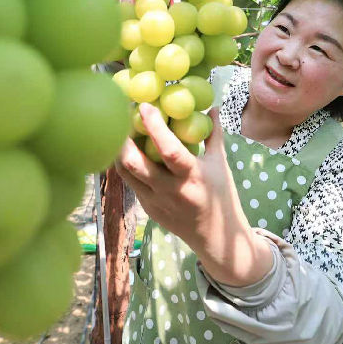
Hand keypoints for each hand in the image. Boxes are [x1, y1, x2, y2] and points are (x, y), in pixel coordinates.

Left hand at [115, 104, 273, 286]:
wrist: (216, 237)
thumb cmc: (222, 196)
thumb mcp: (221, 164)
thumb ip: (214, 135)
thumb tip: (211, 106)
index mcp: (192, 177)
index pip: (169, 150)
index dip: (154, 127)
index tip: (144, 106)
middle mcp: (170, 191)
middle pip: (135, 163)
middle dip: (123, 138)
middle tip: (122, 116)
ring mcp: (155, 202)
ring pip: (125, 173)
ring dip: (120, 150)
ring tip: (122, 131)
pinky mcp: (147, 209)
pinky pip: (131, 182)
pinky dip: (127, 164)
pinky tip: (129, 150)